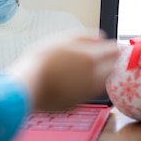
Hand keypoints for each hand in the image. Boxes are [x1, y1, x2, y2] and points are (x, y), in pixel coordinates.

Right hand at [5, 30, 119, 111]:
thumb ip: (83, 36)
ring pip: (102, 82)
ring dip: (100, 74)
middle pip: (112, 68)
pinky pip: (88, 92)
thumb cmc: (40, 60)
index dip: (113, 46)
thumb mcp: (60, 40)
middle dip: (110, 61)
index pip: (113, 51)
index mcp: (90, 59)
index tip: (111, 44)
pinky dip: (86, 85)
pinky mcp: (76, 103)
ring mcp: (86, 92)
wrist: (26, 86)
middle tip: (101, 55)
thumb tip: (100, 36)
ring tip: (86, 67)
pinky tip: (74, 80)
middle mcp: (93, 77)